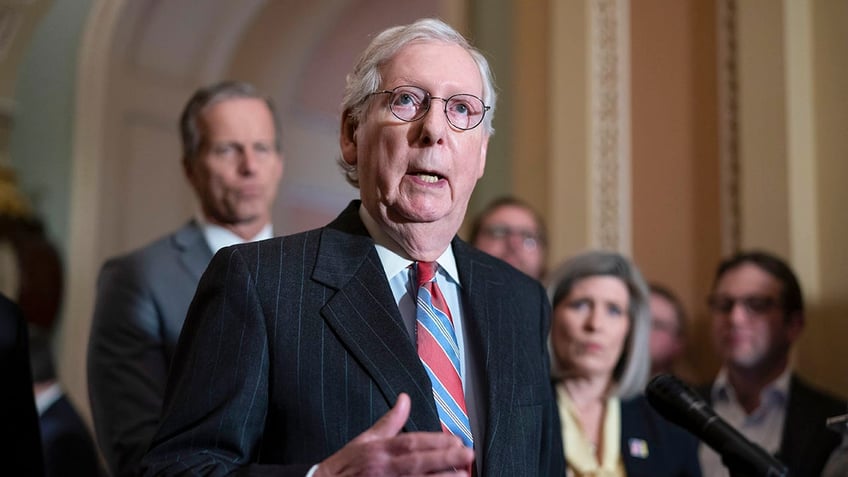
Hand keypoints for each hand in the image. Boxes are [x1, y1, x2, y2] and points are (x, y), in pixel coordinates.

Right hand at [314, 393, 472, 476]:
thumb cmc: (347, 465)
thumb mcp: (366, 439)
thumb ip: (391, 421)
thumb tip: (405, 398)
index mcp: (380, 449)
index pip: (411, 443)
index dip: (435, 441)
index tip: (457, 440)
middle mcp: (384, 468)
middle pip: (417, 462)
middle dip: (444, 458)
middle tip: (468, 455)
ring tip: (463, 475)